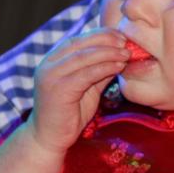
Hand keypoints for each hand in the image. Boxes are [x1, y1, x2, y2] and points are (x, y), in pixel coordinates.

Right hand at [29, 28, 129, 154]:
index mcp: (53, 60)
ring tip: (126, 53)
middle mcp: (48, 64)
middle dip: (105, 40)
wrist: (50, 138)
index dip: (100, 34)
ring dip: (108, 53)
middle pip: (80, 44)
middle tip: (126, 41)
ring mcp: (50, 76)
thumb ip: (100, 69)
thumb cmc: (70, 112)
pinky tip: (118, 67)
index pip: (78, 39)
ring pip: (83, 57)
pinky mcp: (58, 90)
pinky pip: (85, 74)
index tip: (121, 35)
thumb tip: (121, 54)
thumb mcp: (88, 85)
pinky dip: (104, 68)